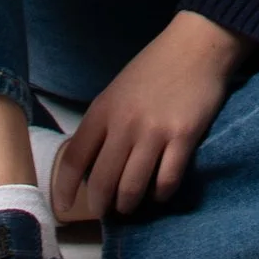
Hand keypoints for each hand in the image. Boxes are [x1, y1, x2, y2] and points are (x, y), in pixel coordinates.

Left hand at [50, 9, 252, 222]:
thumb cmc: (155, 68)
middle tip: (106, 212)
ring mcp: (154, 132)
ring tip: (131, 205)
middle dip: (102, 205)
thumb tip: (92, 164)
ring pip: (132, 188)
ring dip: (129, 204)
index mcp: (103, 110)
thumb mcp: (117, 90)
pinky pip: (167, 181)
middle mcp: (124, 124)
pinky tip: (160, 192)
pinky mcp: (183, 137)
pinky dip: (161, 194)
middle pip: (103, 182)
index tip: (62, 208)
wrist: (196, 46)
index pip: (74, 159)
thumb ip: (104, 124)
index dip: (65, 189)